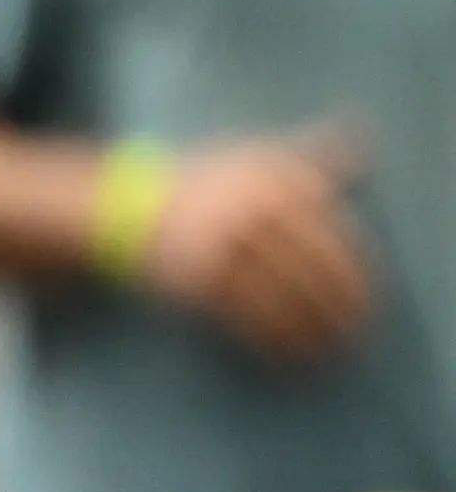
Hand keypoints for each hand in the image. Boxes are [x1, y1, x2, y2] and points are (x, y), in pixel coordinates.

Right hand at [141, 129, 373, 362]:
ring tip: (327, 349)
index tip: (370, 297)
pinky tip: (287, 353)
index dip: (355, 270)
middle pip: (313, 265)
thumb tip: (363, 138)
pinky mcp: (197, 279)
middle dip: (339, 303)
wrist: (122, 205)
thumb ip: (309, 151)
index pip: (331, 232)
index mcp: (273, 181)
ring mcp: (223, 246)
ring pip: (283, 295)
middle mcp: (251, 210)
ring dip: (310, 327)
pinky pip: (246, 315)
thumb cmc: (199, 181)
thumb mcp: (253, 156)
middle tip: (355, 330)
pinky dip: (272, 338)